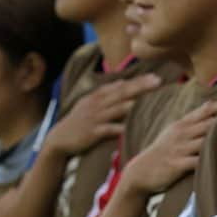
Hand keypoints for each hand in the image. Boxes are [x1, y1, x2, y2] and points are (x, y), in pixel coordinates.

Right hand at [46, 73, 161, 155]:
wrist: (58, 139)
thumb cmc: (79, 122)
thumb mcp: (90, 104)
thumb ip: (107, 94)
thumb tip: (125, 82)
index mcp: (97, 96)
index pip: (121, 85)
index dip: (138, 81)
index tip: (155, 77)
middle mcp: (97, 104)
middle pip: (122, 93)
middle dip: (141, 86)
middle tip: (158, 82)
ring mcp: (95, 118)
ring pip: (118, 108)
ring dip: (135, 104)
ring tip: (151, 101)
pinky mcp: (93, 132)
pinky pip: (110, 129)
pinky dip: (121, 128)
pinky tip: (134, 128)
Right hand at [123, 98, 216, 194]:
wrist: (138, 172)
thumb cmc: (161, 153)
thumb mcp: (173, 132)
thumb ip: (192, 122)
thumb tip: (211, 107)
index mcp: (182, 124)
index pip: (207, 109)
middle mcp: (182, 133)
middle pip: (210, 122)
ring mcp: (180, 148)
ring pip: (206, 139)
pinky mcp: (177, 164)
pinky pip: (198, 161)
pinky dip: (211, 160)